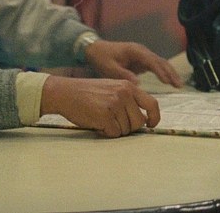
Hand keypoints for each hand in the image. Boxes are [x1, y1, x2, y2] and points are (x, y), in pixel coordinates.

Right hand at [40, 76, 160, 137]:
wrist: (65, 92)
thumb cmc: (88, 93)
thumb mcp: (112, 88)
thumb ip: (128, 99)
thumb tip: (143, 120)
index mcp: (129, 86)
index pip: (152, 104)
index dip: (154, 117)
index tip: (150, 125)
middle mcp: (125, 94)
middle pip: (139, 121)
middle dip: (129, 128)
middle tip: (115, 124)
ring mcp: (115, 104)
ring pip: (126, 129)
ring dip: (116, 130)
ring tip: (103, 120)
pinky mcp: (105, 115)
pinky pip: (114, 133)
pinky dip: (106, 133)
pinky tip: (97, 124)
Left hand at [84, 40, 182, 87]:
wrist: (96, 49)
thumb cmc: (102, 57)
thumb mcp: (109, 68)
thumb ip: (123, 74)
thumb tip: (138, 84)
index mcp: (135, 51)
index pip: (151, 61)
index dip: (160, 71)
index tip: (167, 81)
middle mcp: (142, 51)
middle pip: (160, 61)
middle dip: (171, 73)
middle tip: (179, 85)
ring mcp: (143, 55)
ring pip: (161, 63)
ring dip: (170, 73)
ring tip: (179, 85)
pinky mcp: (143, 60)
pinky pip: (156, 66)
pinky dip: (164, 73)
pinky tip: (170, 81)